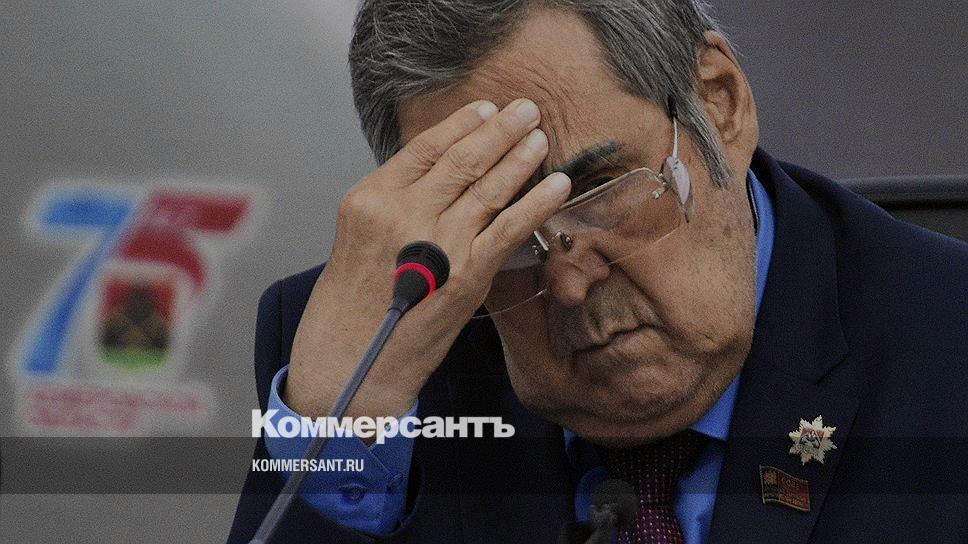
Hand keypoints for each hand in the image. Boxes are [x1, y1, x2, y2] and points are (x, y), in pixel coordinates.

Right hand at [284, 98, 569, 419]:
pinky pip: (510, 228)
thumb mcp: (359, 237)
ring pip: (488, 188)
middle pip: (462, 160)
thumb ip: (397, 203)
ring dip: (521, 157)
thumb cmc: (353, 302)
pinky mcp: (466, 275)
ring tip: (540, 136)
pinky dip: (537, 203)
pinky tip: (556, 184)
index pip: (425, 147)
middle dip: (500, 130)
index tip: (486, 109)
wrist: (350, 360)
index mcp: (371, 198)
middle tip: (526, 109)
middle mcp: (402, 214)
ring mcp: (437, 243)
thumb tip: (444, 175)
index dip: (462, 124)